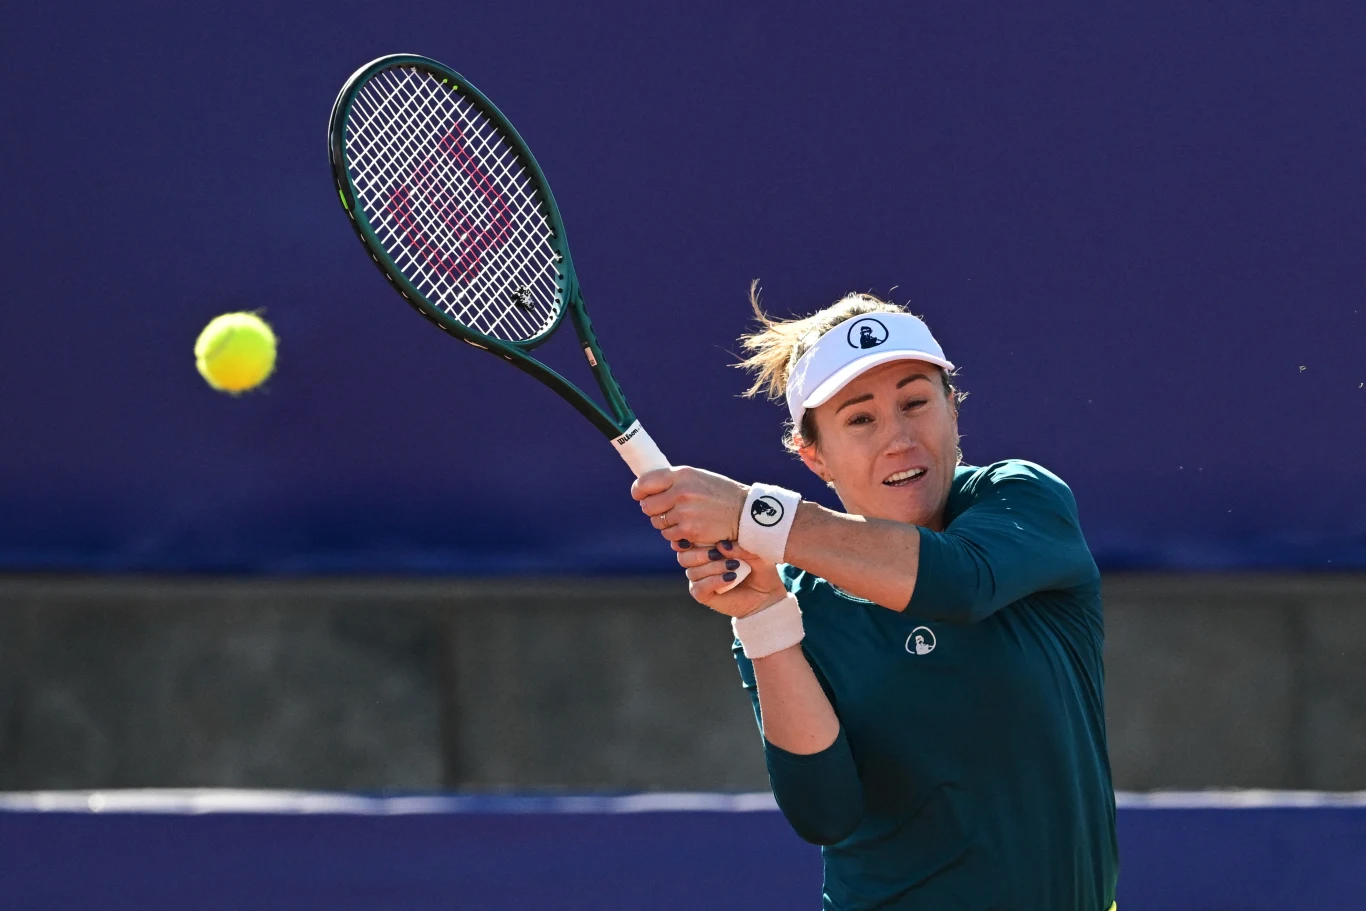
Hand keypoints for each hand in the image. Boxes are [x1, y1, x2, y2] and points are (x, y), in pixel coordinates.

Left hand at [631, 466, 746, 548]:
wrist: (744, 513)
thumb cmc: (720, 494)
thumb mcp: (698, 478)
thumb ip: (674, 481)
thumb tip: (647, 489)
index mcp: (682, 475)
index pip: (645, 482)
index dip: (638, 491)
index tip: (639, 495)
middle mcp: (681, 492)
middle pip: (648, 506)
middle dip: (654, 510)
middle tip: (667, 510)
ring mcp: (684, 513)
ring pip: (658, 523)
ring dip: (666, 524)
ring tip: (683, 519)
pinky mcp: (689, 531)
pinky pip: (670, 536)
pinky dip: (677, 536)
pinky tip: (690, 529)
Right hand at [674, 541, 784, 617]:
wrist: (767, 591)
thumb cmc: (759, 566)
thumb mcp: (753, 552)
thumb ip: (738, 546)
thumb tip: (722, 546)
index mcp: (705, 547)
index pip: (687, 541)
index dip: (689, 538)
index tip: (702, 534)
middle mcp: (699, 563)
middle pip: (684, 557)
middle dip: (701, 554)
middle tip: (721, 554)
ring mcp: (700, 580)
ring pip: (693, 572)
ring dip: (713, 568)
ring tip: (734, 566)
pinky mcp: (703, 595)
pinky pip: (699, 588)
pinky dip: (714, 581)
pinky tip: (730, 578)